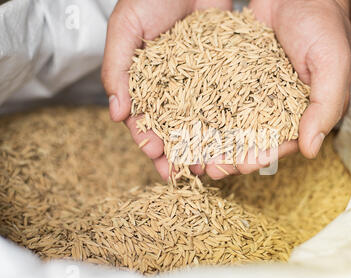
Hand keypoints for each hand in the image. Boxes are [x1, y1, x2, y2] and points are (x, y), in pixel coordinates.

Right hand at [101, 0, 231, 180]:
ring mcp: (200, 83)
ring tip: (209, 166)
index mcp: (145, 83)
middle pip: (174, 128)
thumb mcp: (126, 29)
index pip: (144, 119)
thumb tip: (115, 114)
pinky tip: (234, 140)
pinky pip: (227, 101)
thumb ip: (117, 69)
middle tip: (183, 174)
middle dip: (177, 153)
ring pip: (202, 121)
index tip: (155, 157)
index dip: (148, 140)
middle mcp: (173, 88)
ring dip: (204, 146)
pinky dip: (230, 122)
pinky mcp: (224, 74)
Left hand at [203, 0, 350, 179]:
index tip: (239, 168)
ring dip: (212, 139)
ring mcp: (253, 90)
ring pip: (230, 121)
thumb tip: (311, 150)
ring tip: (191, 153)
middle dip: (229, 156)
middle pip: (250, 139)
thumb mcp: (332, 64)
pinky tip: (186, 120)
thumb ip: (325, 106)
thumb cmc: (323, 24)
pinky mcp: (235, 74)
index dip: (259, 158)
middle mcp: (275, 105)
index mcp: (302, 111)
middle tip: (207, 169)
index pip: (280, 143)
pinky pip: (218, 94)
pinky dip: (204, 108)